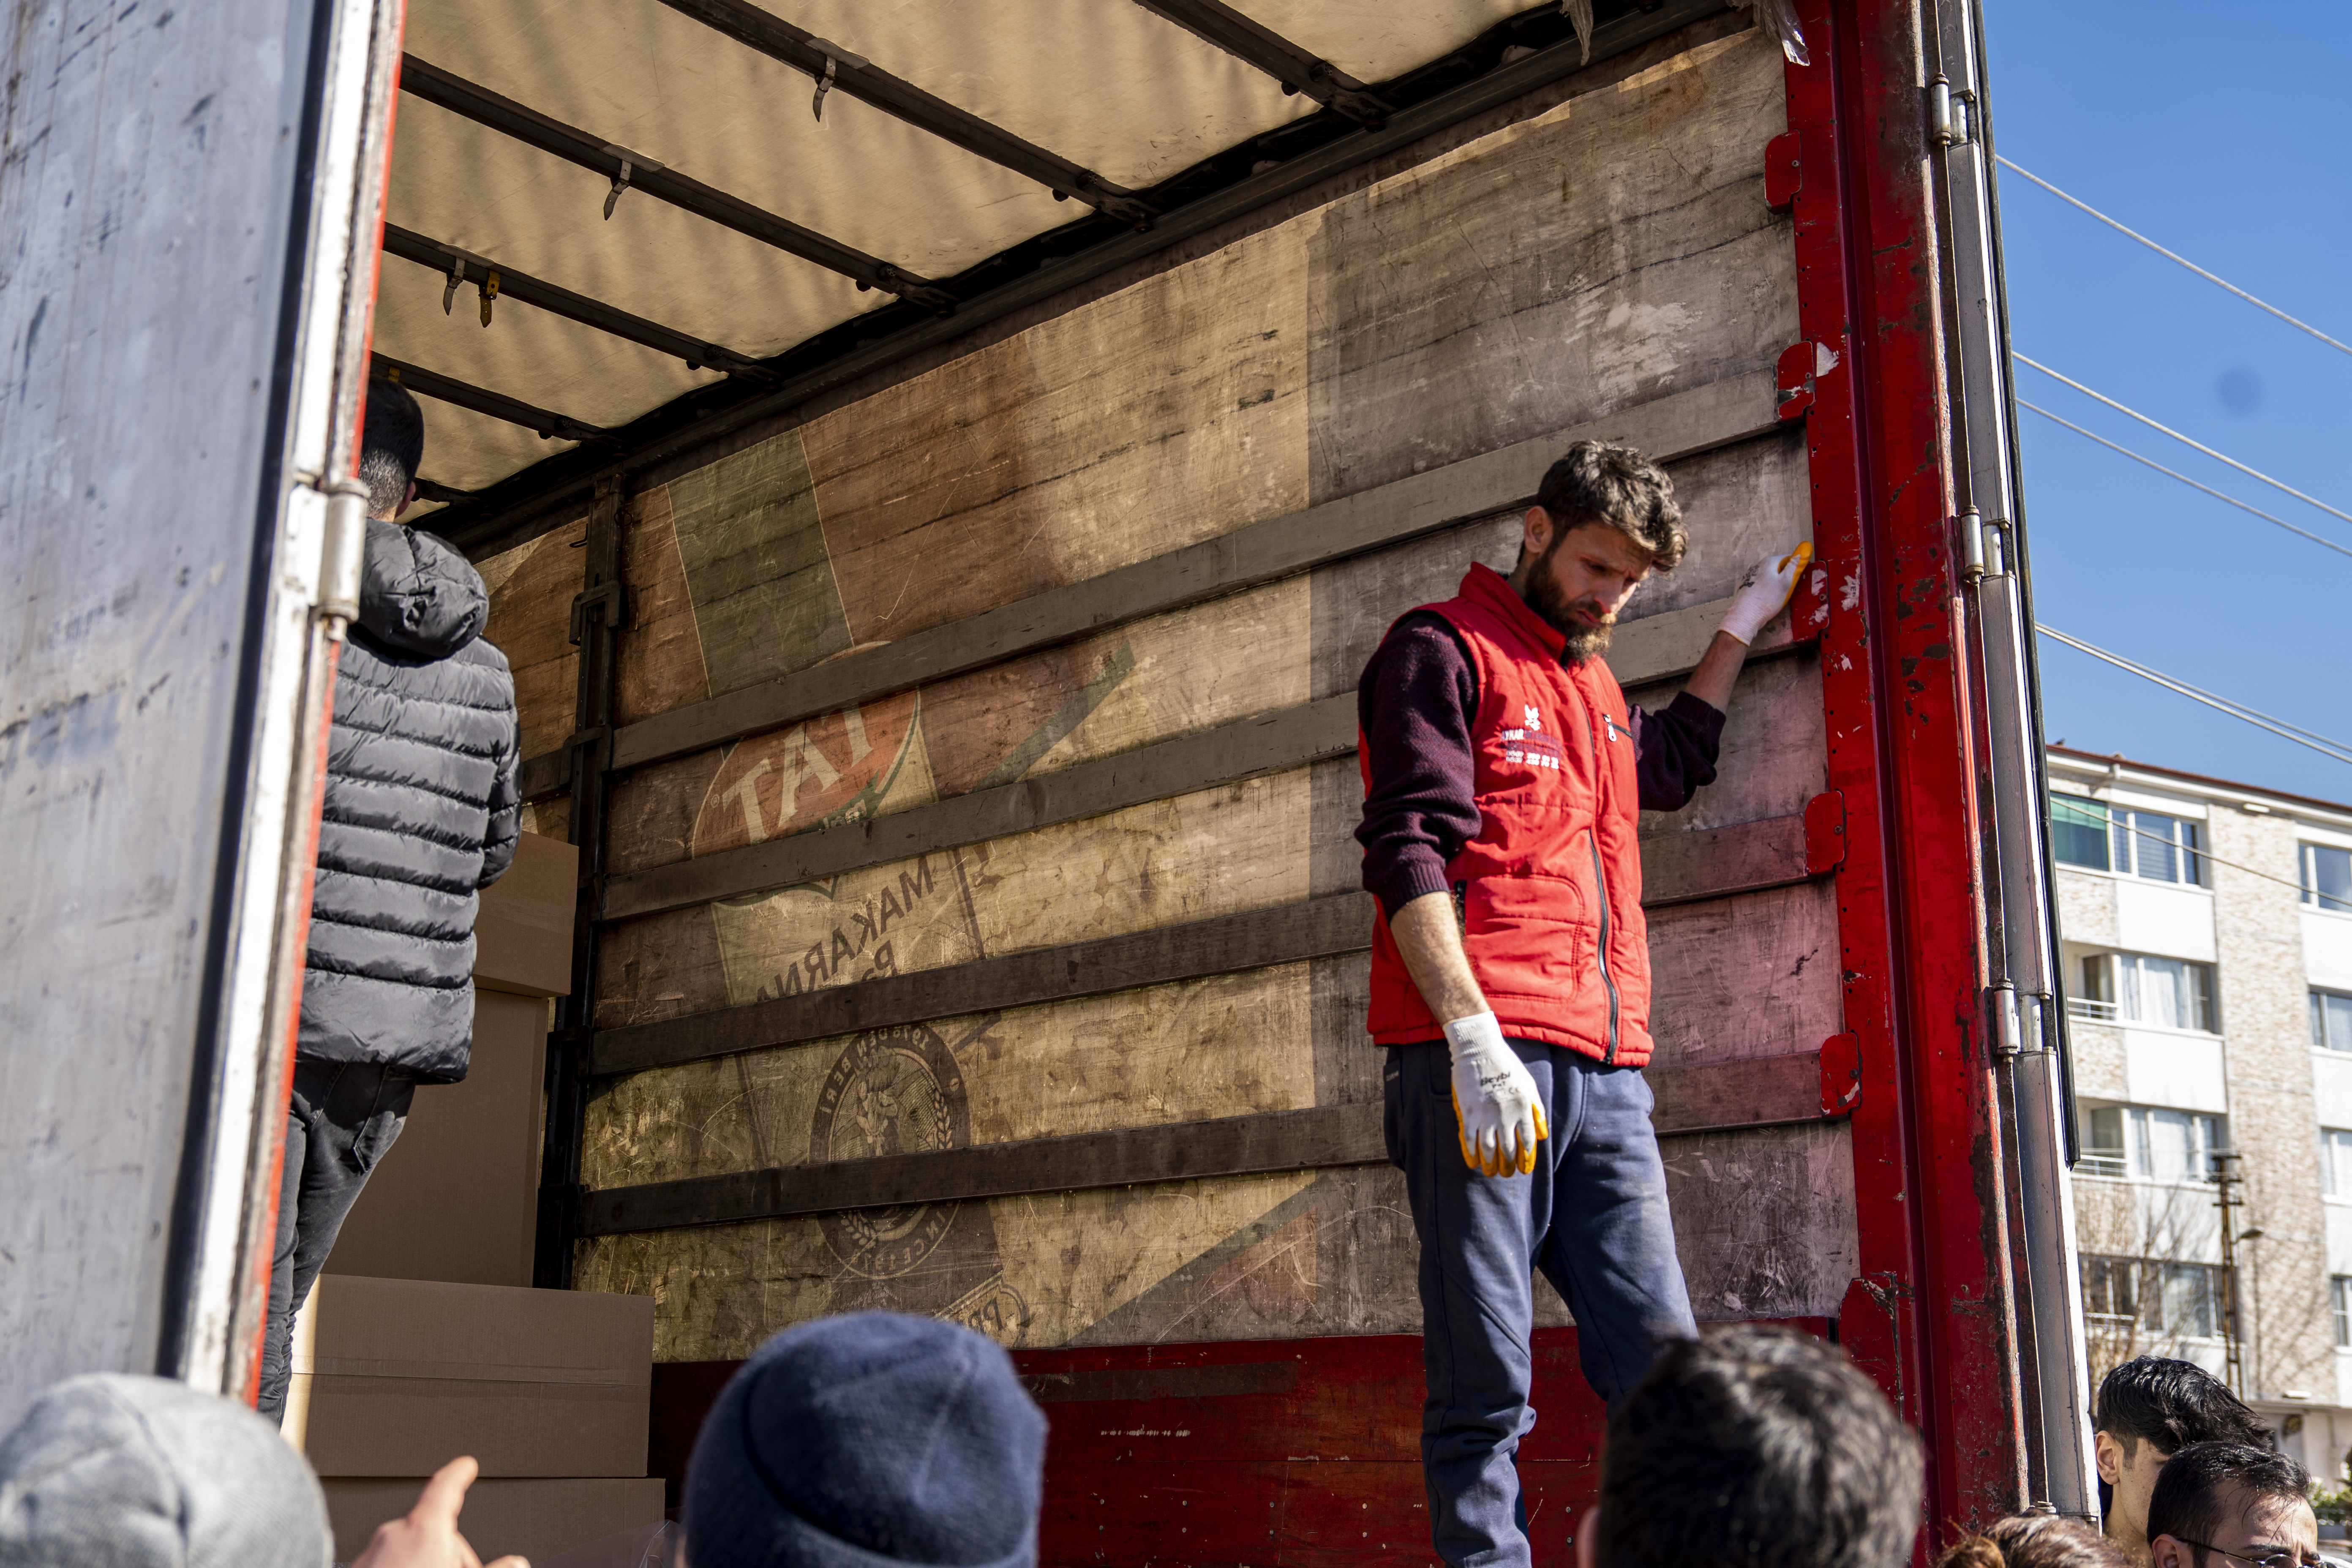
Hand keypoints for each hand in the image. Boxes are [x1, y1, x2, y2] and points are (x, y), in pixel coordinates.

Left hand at [352, 1457, 527, 1567]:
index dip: (459, 1475)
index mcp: (424, 1531)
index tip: (466, 1466)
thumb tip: (516, 1563)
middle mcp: (392, 1537)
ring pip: (408, 1555)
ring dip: (426, 1567)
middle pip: (433, 1532)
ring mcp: (369, 1558)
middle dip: (452, 1555)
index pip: (446, 1489)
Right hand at [1445, 1012, 1547, 1175]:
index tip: (1524, 1169)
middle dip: (1508, 1165)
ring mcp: (1485, 1114)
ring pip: (1488, 1148)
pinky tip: (1473, 1162)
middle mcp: (1506, 1115)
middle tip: (1507, 1174)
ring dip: (1490, 1164)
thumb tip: (1542, 1135)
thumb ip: (1537, 1111)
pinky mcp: (1468, 1112)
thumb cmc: (1507, 1065)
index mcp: (1523, 1108)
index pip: (1527, 1142)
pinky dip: (1471, 1153)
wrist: (1480, 1049)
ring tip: (1491, 1173)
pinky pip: (1469, 1139)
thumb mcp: (1530, 1085)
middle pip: (1508, 1149)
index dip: (1526, 1158)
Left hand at [1717, 540, 1812, 644]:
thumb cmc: (1767, 600)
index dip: (1795, 565)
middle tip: (1788, 587)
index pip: (1786, 557)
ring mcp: (1748, 575)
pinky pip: (1757, 583)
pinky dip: (1763, 587)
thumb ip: (1793, 567)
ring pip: (1766, 575)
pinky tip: (1764, 597)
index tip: (1798, 574)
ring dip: (1773, 581)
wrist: (1745, 615)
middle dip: (1783, 574)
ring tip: (1775, 594)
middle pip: (1775, 566)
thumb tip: (1799, 555)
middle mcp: (1756, 566)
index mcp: (1768, 562)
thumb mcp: (1786, 583)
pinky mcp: (1743, 585)